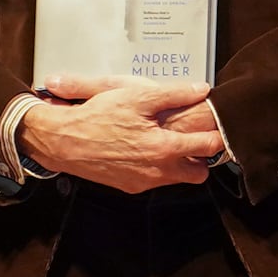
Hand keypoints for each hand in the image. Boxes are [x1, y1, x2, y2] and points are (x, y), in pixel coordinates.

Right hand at [21, 75, 219, 194]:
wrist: (60, 140)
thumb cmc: (97, 116)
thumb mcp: (136, 95)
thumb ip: (174, 94)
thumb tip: (201, 90)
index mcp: (164, 149)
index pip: (209, 147)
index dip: (216, 135)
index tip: (216, 126)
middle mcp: (157, 172)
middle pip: (199, 173)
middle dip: (202, 158)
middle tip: (197, 138)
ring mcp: (143, 182)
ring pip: (177, 179)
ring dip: (180, 163)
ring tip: (171, 142)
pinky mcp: (129, 186)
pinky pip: (155, 181)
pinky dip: (158, 168)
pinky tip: (147, 150)